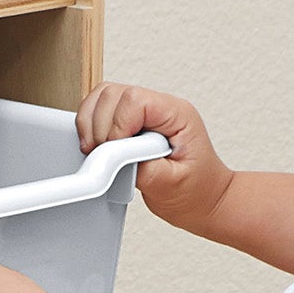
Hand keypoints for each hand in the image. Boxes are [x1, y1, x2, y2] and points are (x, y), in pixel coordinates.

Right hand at [84, 79, 228, 237]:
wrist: (202, 199)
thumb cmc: (196, 191)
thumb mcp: (172, 184)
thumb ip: (143, 168)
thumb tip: (113, 157)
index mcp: (177, 115)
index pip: (136, 100)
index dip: (117, 125)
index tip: (113, 153)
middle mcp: (160, 107)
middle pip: (114, 93)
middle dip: (100, 126)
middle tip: (102, 156)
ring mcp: (144, 112)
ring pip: (103, 97)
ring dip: (91, 124)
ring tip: (97, 152)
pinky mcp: (130, 121)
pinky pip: (101, 110)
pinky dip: (90, 126)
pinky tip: (97, 148)